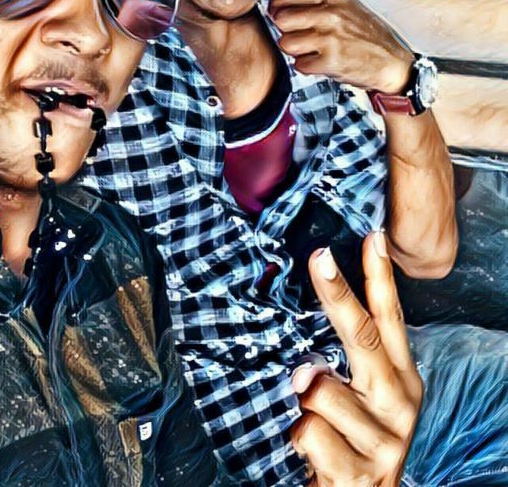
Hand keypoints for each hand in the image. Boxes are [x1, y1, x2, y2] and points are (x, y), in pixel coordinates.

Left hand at [268, 0, 412, 92]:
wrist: (393, 63)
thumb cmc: (367, 35)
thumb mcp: (347, 6)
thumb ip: (318, 1)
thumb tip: (282, 3)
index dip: (277, 3)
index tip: (275, 11)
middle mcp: (331, 14)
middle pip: (282, 18)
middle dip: (285, 30)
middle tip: (297, 35)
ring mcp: (331, 37)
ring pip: (286, 42)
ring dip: (294, 50)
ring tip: (310, 50)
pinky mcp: (331, 61)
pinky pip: (299, 64)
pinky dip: (307, 67)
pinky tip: (320, 63)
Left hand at [290, 233, 422, 485]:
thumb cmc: (354, 442)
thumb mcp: (360, 401)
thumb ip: (340, 369)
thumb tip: (305, 355)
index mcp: (401, 380)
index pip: (390, 320)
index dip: (380, 277)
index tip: (371, 236)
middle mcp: (399, 404)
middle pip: (361, 336)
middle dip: (336, 293)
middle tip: (319, 257)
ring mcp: (383, 439)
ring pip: (320, 391)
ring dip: (305, 402)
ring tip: (314, 421)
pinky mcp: (360, 470)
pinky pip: (307, 431)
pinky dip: (299, 438)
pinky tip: (314, 453)